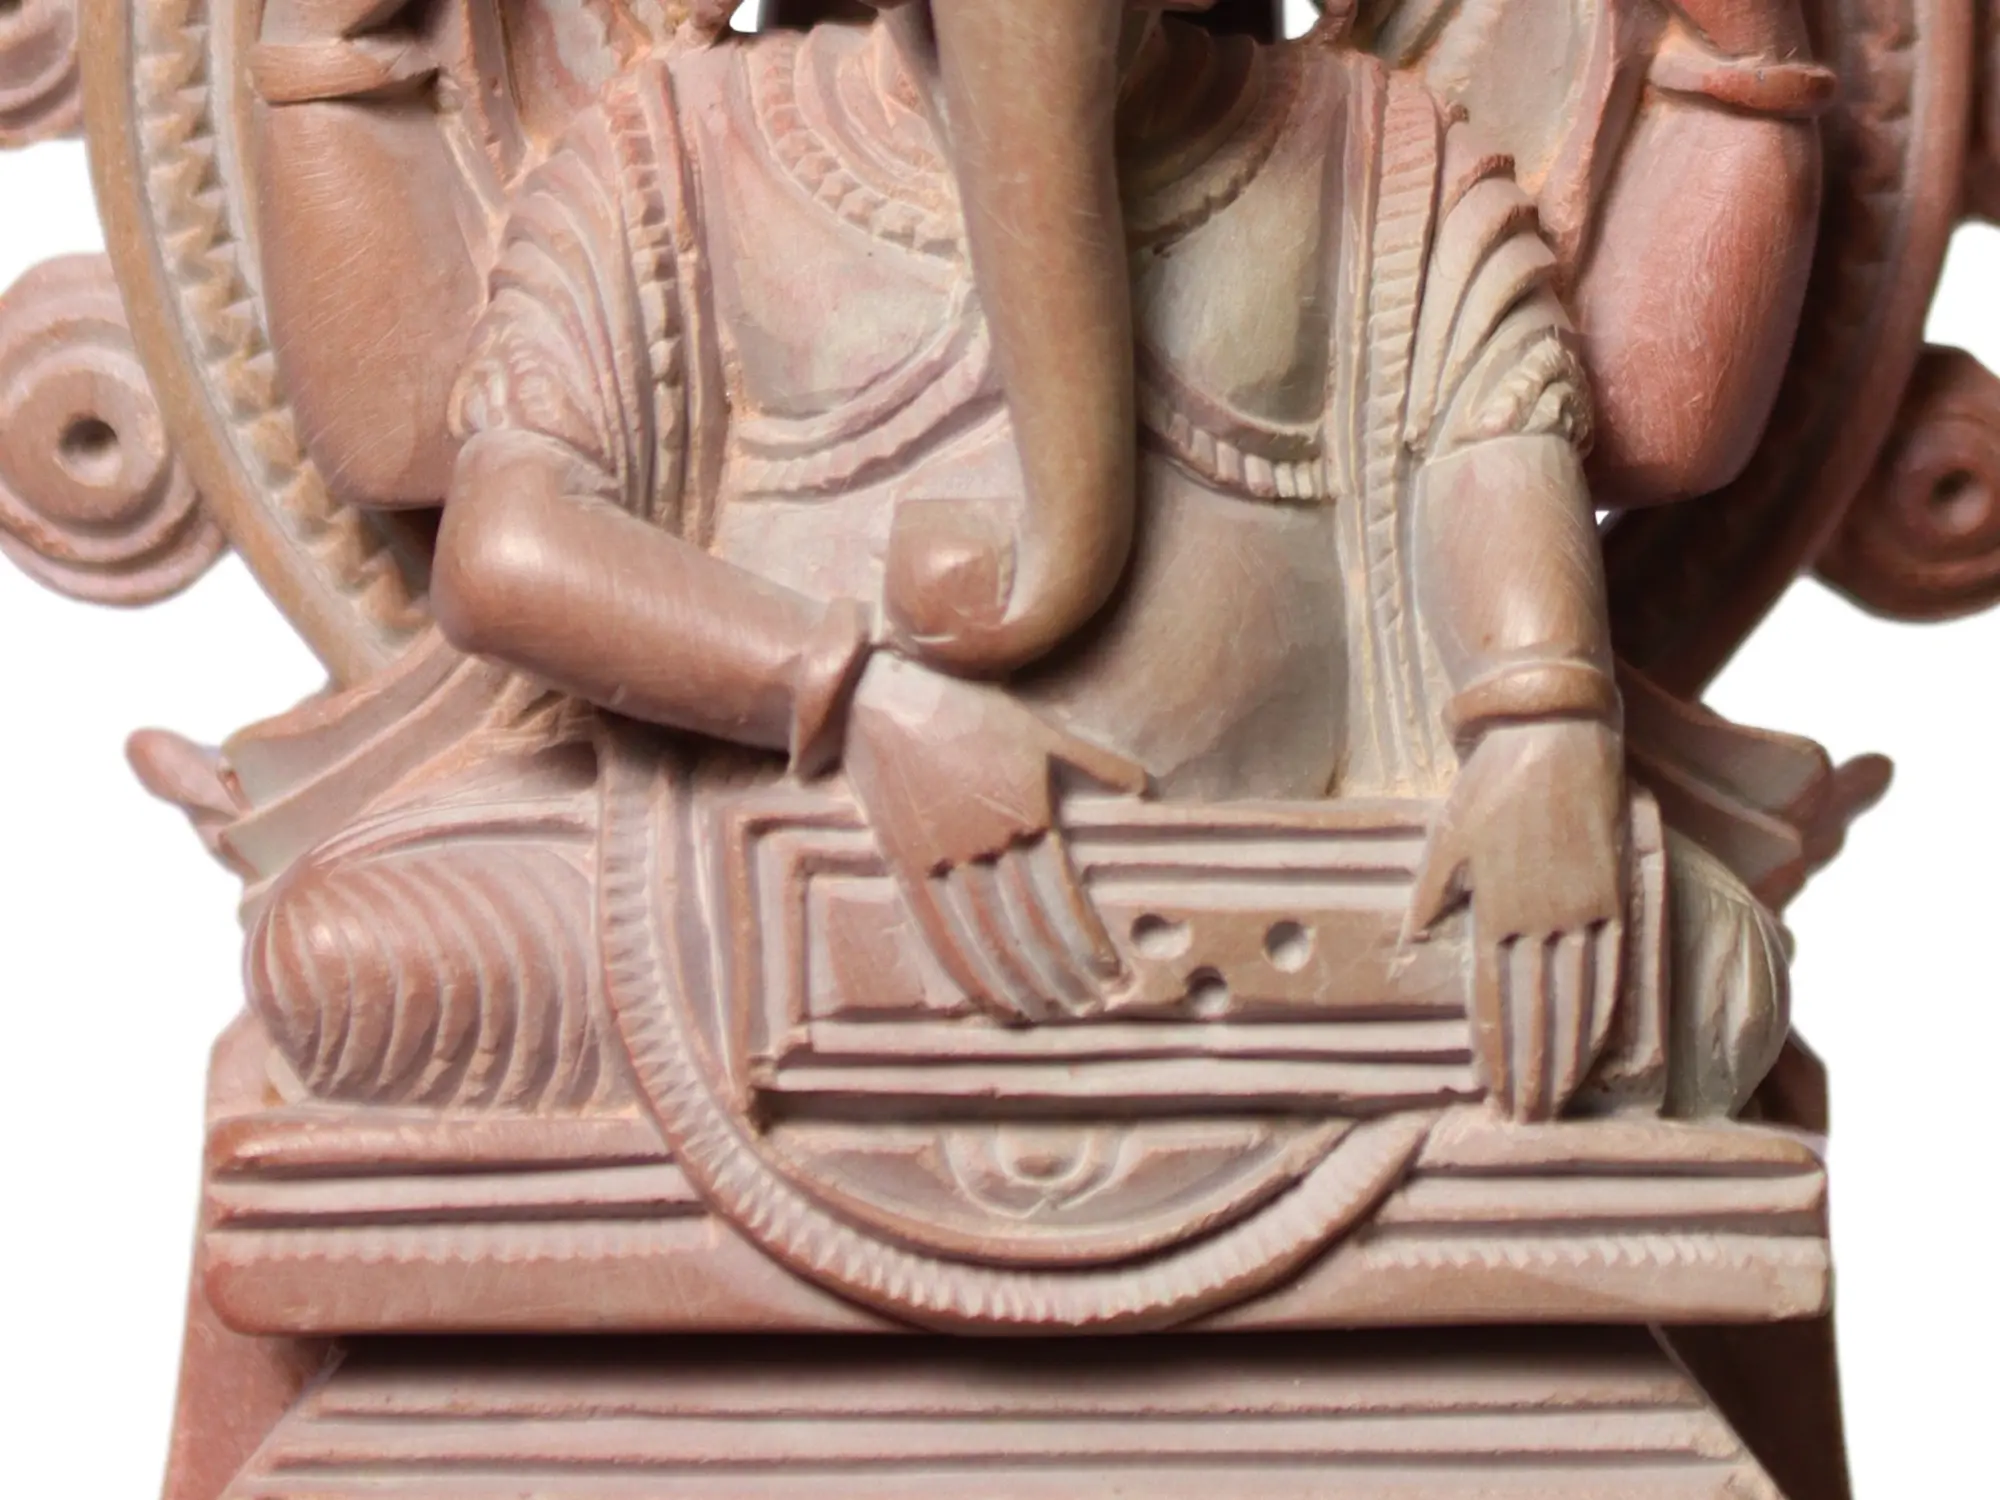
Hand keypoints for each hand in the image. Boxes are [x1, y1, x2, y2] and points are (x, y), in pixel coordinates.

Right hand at [842, 652, 1147, 1022]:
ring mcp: (942, 859)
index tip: (1112, 974)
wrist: (883, 701)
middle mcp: (987, 844)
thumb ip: (1092, 762)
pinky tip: (988, 1000)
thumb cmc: (969, 711)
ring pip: (988, 939)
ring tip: (1047, 1013)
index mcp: (1025, 814)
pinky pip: (938, 932)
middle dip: (1064, 974)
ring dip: (1021, 983)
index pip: (1064, 899)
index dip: (1089, 943)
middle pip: (1031, 928)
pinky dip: (966, 972)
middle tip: (1089, 1007)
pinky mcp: (905, 865)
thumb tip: (1144, 788)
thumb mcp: (1039, 731)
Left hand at [1407, 720, 1627, 1119]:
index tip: (1493, 1092)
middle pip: (1538, 1013)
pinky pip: (1615, 966)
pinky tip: (1601, 1046)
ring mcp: (1584, 909)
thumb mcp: (1444, 840)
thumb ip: (1431, 897)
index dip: (1496, 1051)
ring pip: (1578, 999)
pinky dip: (1607, 1011)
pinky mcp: (1616, 893)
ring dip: (1570, 1055)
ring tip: (1560, 1100)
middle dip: (1531, 1071)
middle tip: (1526, 1118)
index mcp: (1493, 910)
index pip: (1494, 999)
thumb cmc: (1488, 785)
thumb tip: (1413, 943)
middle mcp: (1541, 919)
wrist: (1553, 737)